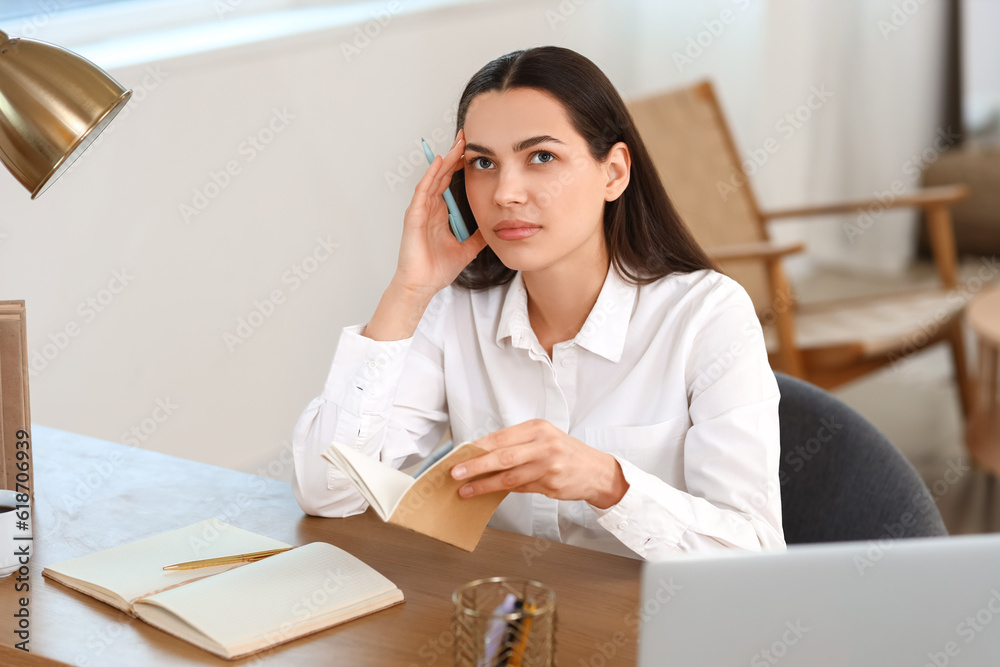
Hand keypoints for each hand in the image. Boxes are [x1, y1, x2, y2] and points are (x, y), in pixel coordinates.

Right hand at [394, 129, 487, 295]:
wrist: (422, 285)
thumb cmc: (437, 269)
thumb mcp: (467, 249)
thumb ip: (479, 236)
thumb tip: (496, 227)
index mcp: (440, 213)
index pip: (451, 182)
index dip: (461, 166)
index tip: (473, 151)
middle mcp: (430, 207)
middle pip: (442, 174)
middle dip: (454, 155)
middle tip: (466, 137)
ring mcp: (421, 210)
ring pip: (434, 178)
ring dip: (445, 160)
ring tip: (457, 144)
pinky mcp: (414, 216)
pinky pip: (422, 191)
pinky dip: (430, 176)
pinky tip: (439, 163)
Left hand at [450, 419, 628, 508]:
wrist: (597, 471)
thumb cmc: (567, 453)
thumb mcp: (545, 438)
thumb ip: (517, 444)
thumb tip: (483, 454)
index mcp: (538, 428)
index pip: (501, 437)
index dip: (478, 447)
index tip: (460, 454)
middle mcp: (544, 444)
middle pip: (502, 456)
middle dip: (476, 466)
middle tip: (456, 473)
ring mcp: (548, 466)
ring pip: (508, 477)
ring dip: (484, 485)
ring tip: (466, 490)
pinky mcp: (550, 484)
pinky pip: (519, 488)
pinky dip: (502, 490)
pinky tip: (488, 492)